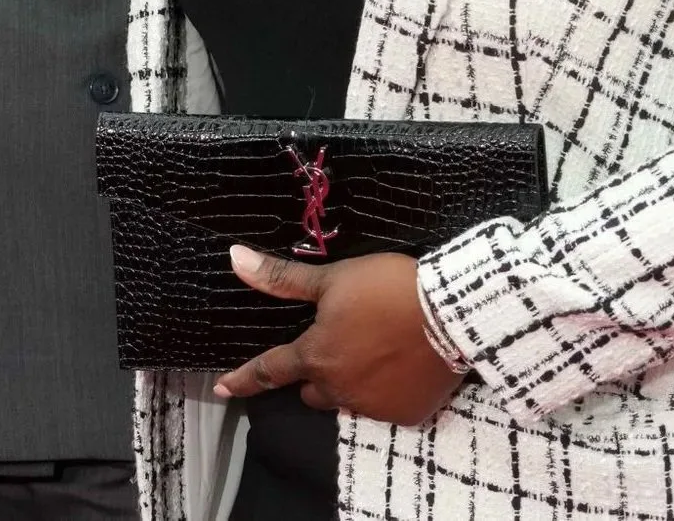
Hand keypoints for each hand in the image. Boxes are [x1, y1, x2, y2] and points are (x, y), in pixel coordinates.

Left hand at [213, 245, 464, 426]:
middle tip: (336, 348)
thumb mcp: (333, 278)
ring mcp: (373, 406)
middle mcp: (338, 389)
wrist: (451, 313)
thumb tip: (234, 259)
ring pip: (348, 400)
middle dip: (316, 374)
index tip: (222, 389)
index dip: (244, 379)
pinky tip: (402, 365)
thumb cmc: (386, 288)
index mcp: (316, 356)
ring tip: (375, 351)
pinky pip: (384, 407)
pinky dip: (387, 391)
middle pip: (312, 390)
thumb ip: (282, 279)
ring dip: (351, 383)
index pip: (270, 370)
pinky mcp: (406, 414)